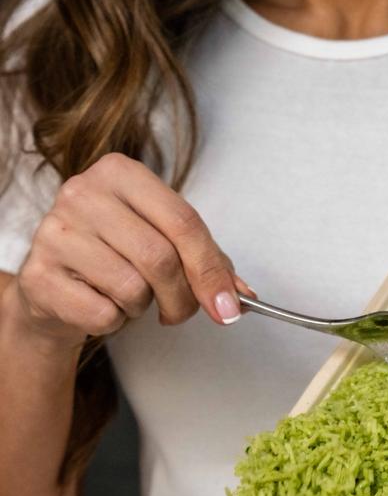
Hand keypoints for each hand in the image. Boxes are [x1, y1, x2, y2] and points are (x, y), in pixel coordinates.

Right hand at [12, 152, 249, 352]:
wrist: (56, 286)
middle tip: (179, 312)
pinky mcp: (39, 274)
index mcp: (120, 173)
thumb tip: (241, 295)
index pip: (183, 221)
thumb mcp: (164, 245)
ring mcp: (56, 231)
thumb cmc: (116, 258)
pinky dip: (112, 322)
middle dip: (182, 298)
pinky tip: (98, 303)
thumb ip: (206, 263)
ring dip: (141, 308)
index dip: (211, 270)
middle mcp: (83, 192)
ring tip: (125, 296)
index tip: (228, 307)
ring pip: (131, 288)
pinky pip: (101, 313)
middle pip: (160, 258)